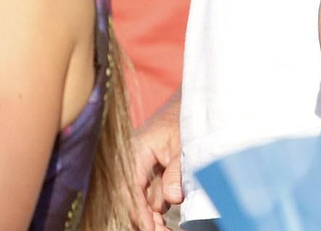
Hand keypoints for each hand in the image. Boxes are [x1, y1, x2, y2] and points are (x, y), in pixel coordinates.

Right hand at [131, 92, 182, 228]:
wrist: (190, 103)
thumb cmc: (184, 118)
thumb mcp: (184, 144)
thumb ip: (177, 171)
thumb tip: (172, 198)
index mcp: (136, 150)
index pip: (130, 187)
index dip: (139, 211)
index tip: (150, 228)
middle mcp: (133, 161)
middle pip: (132, 198)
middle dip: (146, 219)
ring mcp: (141, 168)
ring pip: (142, 200)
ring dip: (153, 216)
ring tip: (166, 230)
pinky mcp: (151, 173)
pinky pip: (150, 196)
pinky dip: (157, 209)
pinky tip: (165, 223)